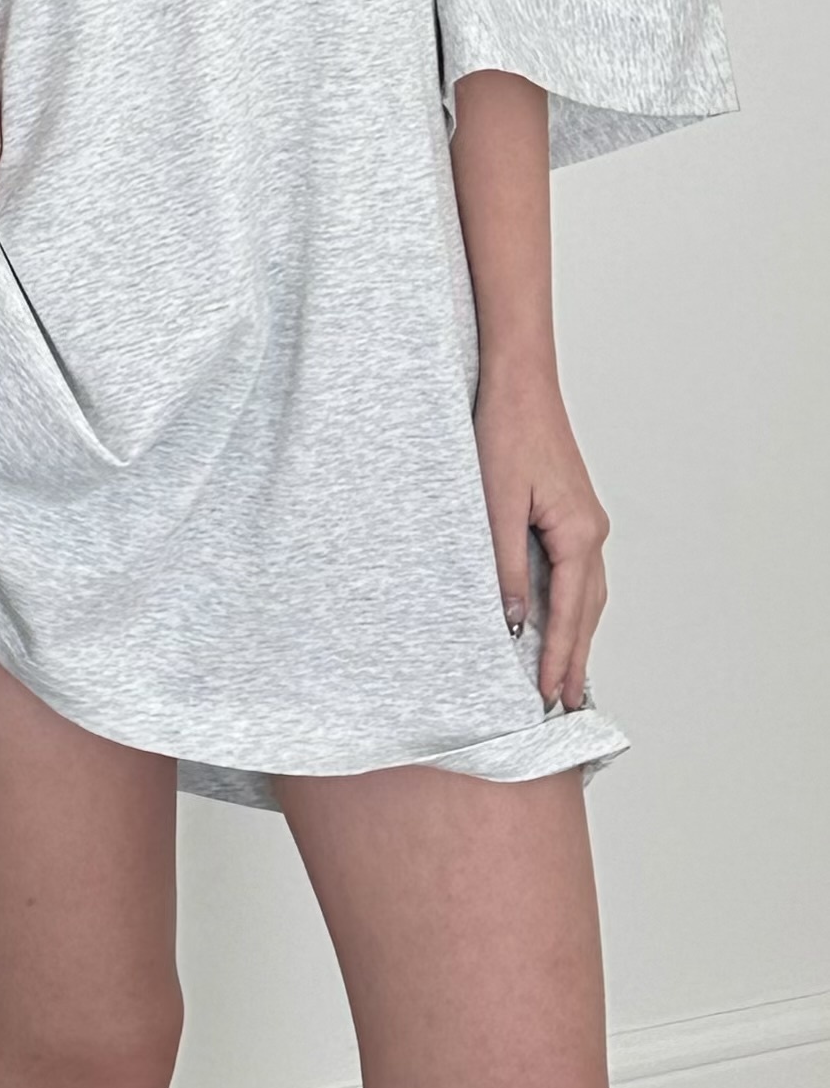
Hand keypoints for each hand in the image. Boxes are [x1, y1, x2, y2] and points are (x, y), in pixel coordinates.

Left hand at [474, 361, 609, 711]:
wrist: (518, 382)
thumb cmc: (504, 433)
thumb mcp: (494, 504)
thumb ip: (504, 566)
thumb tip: (512, 622)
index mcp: (579, 534)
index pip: (570, 613)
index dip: (559, 658)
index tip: (552, 697)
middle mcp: (592, 531)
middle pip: (587, 610)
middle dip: (576, 658)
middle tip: (565, 706)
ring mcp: (586, 521)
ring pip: (586, 593)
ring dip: (576, 634)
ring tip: (564, 675)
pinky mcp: (572, 511)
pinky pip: (577, 572)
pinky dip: (570, 604)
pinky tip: (556, 618)